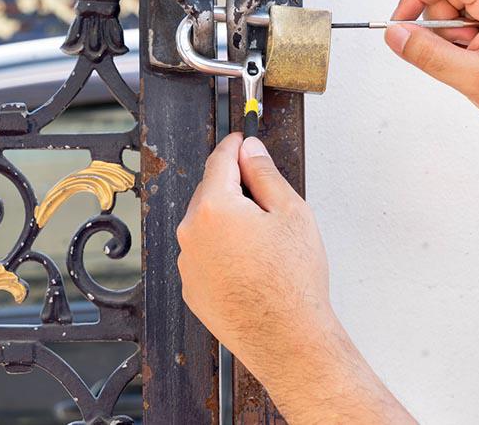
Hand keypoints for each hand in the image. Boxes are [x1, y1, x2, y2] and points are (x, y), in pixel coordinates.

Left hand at [177, 134, 414, 422]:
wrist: (285, 338)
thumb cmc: (291, 280)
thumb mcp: (290, 212)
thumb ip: (264, 173)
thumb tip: (250, 150)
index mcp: (214, 207)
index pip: (219, 160)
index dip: (234, 146)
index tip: (241, 140)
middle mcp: (191, 232)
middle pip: (210, 192)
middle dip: (234, 188)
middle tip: (267, 202)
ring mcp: (187, 262)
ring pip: (206, 225)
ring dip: (227, 221)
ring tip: (263, 245)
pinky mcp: (191, 287)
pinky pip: (204, 254)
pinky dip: (221, 250)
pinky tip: (250, 266)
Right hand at [385, 0, 478, 145]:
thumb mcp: (470, 76)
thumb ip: (426, 53)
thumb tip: (395, 34)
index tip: (399, 23)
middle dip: (437, 24)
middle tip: (453, 53)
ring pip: (452, 5)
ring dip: (449, 35)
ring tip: (470, 58)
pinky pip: (464, 16)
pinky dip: (459, 38)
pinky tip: (475, 56)